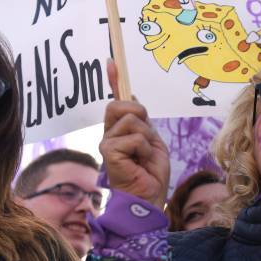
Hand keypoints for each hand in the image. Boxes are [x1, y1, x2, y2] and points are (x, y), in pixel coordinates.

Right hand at [99, 59, 169, 208]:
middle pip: (122, 104)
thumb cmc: (151, 175)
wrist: (148, 199)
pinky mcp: (109, 151)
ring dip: (147, 139)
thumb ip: (142, 123)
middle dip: (140, 114)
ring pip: (133, 121)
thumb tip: (133, 98)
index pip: (116, 101)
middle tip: (146, 139)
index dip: (114, 80)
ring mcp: (107, 142)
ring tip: (145, 157)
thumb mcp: (153, 142)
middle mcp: (110, 134)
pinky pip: (134, 137)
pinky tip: (141, 163)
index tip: (112, 61)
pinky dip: (145, 149)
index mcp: (120, 131)